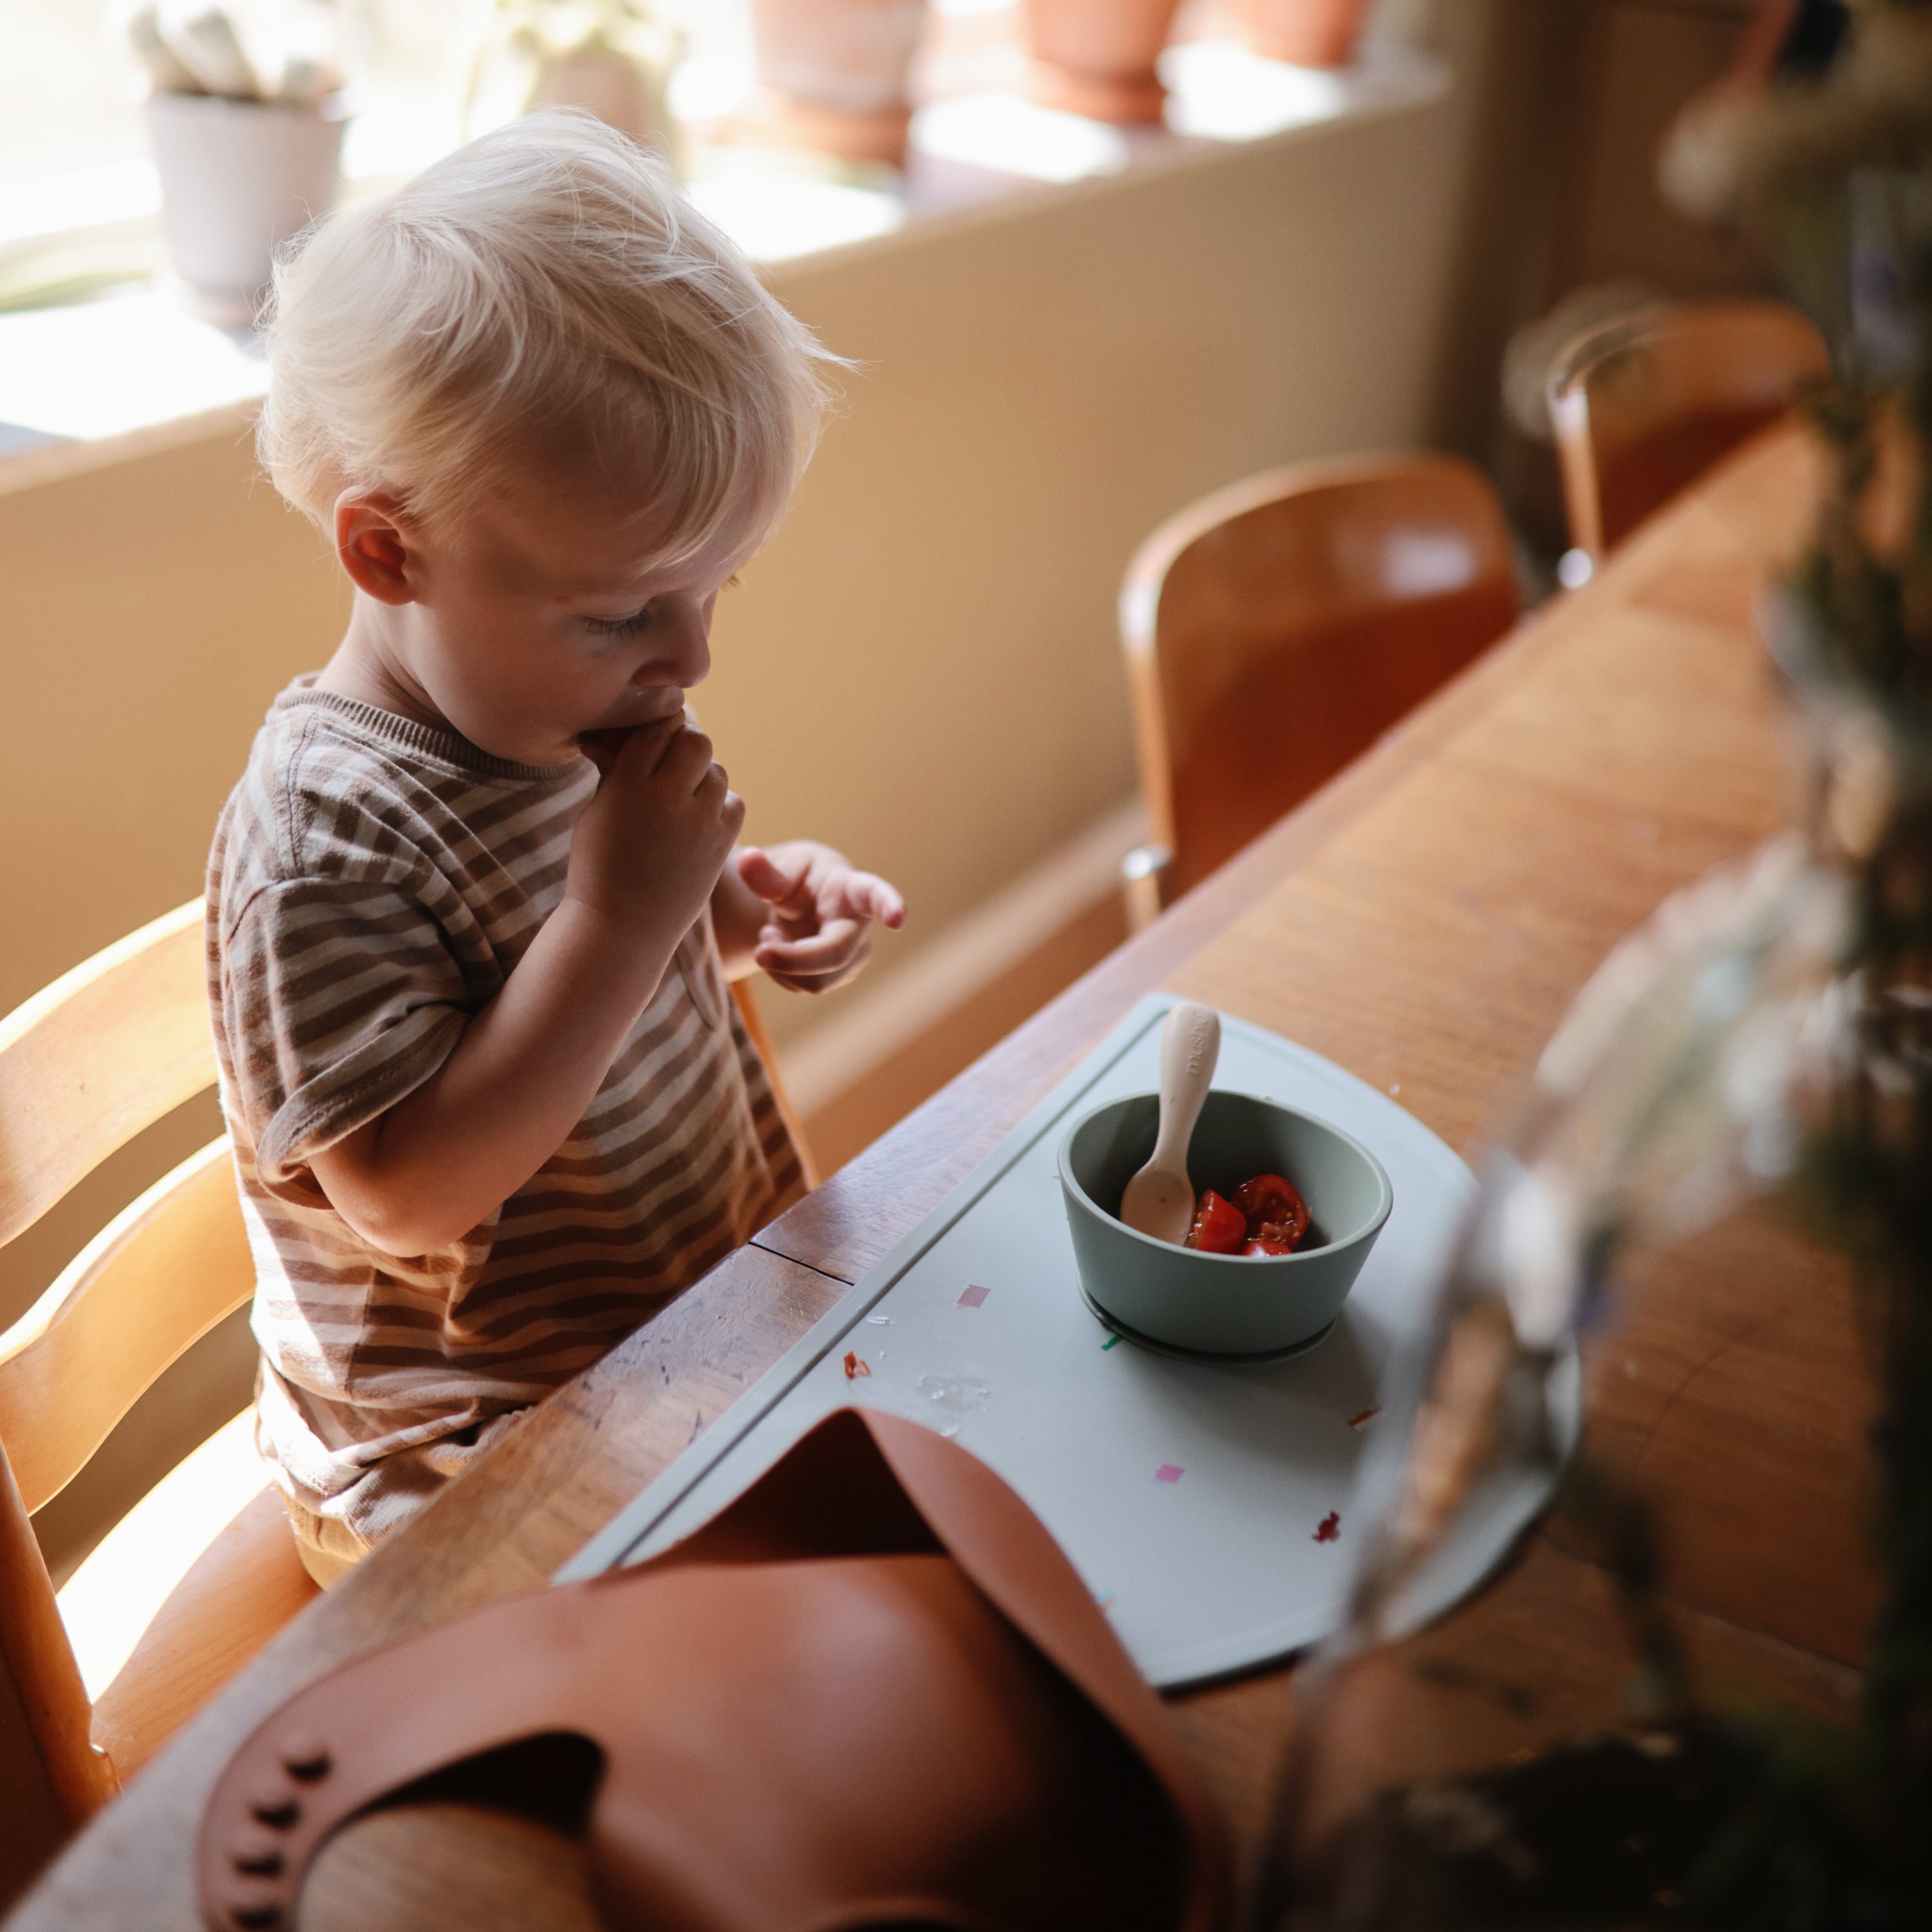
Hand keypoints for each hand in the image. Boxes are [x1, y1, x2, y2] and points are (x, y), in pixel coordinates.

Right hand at [566, 720, 742, 942]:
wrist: (621, 927)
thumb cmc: (600, 866)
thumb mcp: (598, 810)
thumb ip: (618, 768)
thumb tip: (622, 732)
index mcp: (628, 785)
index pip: (657, 729)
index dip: (657, 730)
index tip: (653, 740)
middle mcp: (668, 798)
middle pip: (696, 741)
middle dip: (684, 746)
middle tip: (671, 764)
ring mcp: (699, 822)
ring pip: (718, 771)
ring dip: (703, 776)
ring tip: (681, 796)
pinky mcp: (721, 845)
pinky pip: (734, 803)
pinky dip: (720, 805)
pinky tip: (699, 817)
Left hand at [735, 843, 904, 993]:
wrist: (800, 900)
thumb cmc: (799, 878)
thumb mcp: (782, 868)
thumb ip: (765, 872)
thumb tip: (748, 859)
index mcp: (852, 890)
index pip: (874, 897)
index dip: (889, 906)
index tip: (897, 918)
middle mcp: (861, 927)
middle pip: (833, 955)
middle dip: (792, 959)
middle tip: (759, 949)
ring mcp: (854, 956)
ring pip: (818, 981)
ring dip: (781, 964)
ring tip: (769, 934)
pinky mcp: (839, 975)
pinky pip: (805, 987)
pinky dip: (781, 972)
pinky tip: (778, 948)